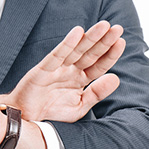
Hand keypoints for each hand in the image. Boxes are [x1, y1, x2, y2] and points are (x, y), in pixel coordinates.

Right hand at [0, 21, 124, 122]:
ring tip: (104, 26)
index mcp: (79, 80)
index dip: (110, 54)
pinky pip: (57, 55)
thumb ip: (97, 93)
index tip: (122, 42)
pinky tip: (78, 32)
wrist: (27, 122)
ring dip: (90, 38)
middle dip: (104, 41)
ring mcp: (56, 69)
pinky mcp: (42, 70)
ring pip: (76, 50)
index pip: (99, 65)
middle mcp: (69, 71)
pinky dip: (67, 44)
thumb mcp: (79, 107)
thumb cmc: (51, 114)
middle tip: (117, 28)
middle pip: (90, 53)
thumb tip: (115, 78)